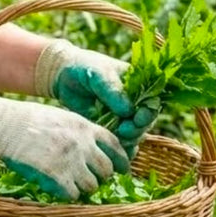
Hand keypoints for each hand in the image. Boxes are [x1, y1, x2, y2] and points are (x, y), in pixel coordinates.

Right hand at [0, 94, 130, 199]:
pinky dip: (68, 195)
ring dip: (84, 188)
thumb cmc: (28, 120)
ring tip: (73, 186)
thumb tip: (94, 148)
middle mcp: (82, 144)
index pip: (115, 146)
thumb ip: (80, 131)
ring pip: (92, 185)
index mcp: (85, 127)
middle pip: (106, 169)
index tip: (122, 169)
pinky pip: (72, 195)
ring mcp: (70, 160)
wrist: (4, 125)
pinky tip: (59, 190)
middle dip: (101, 177)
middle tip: (91, 180)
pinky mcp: (55, 175)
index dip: (122, 160)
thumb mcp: (62, 117)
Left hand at [35, 39, 156, 151]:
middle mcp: (134, 102)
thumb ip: (113, 91)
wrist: (62, 75)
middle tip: (122, 131)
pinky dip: (119, 148)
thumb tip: (129, 111)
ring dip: (128, 140)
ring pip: (134, 135)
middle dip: (137, 130)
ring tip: (114, 137)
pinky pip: (120, 142)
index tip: (136, 119)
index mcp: (138, 85)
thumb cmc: (84, 68)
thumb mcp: (98, 74)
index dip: (148, 113)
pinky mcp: (109, 128)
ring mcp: (122, 116)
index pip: (152, 102)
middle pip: (145, 123)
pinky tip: (112, 149)